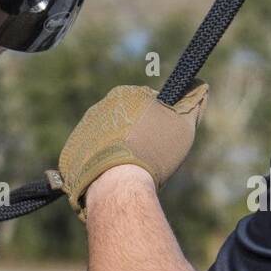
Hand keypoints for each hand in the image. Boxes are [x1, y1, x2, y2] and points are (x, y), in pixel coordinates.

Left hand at [57, 82, 208, 219]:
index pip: (146, 104)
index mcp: (124, 94)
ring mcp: (81, 132)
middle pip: (124, 123)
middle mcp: (98, 108)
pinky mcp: (69, 156)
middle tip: (146, 159)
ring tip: (127, 172)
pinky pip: (88, 160)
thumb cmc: (153, 152)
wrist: (117, 184)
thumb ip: (194, 104)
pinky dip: (99, 169)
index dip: (158, 123)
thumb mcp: (183, 126)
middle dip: (136, 138)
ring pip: (106, 141)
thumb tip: (200, 86)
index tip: (161, 140)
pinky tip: (110, 179)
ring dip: (117, 153)